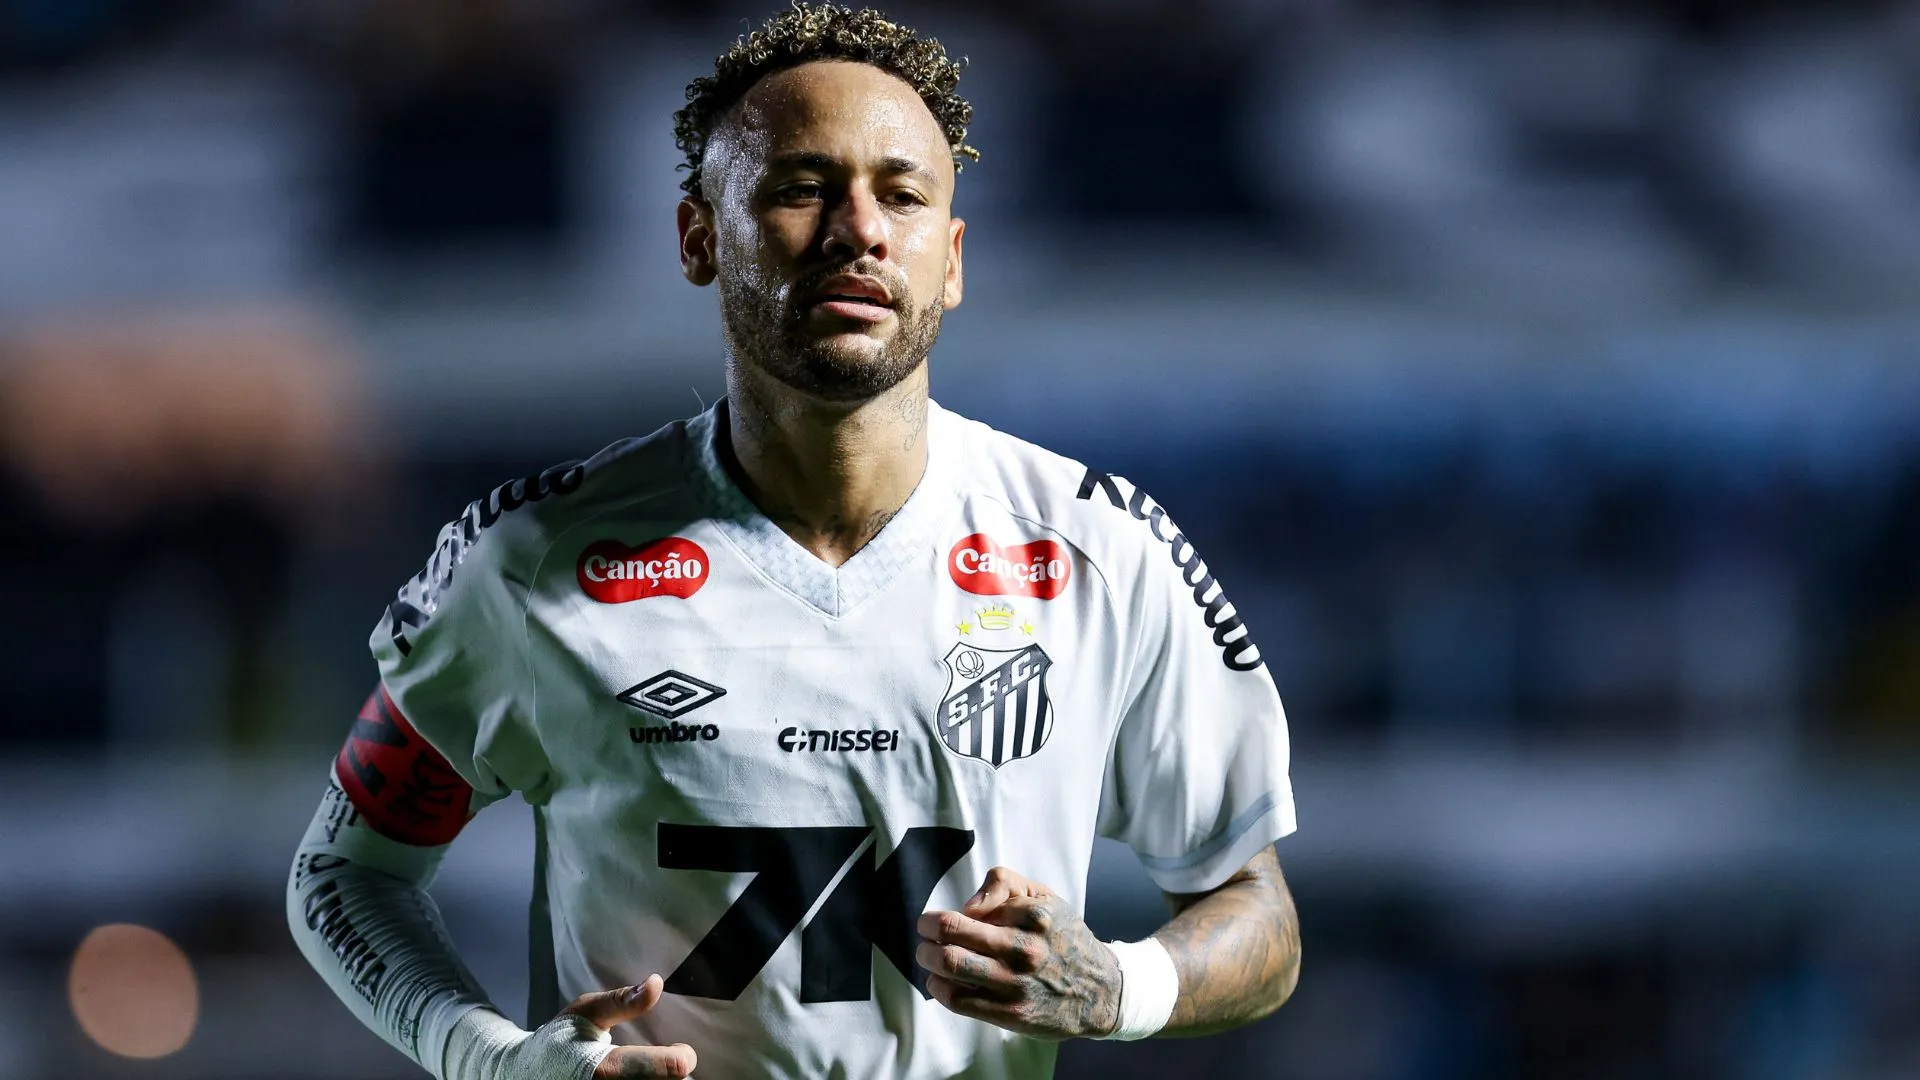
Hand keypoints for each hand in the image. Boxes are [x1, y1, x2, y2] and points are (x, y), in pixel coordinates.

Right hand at [559, 974, 698, 1078]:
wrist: (527, 1072)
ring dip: (661, 1079)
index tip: (679, 1049)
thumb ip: (623, 1001)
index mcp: (607, 1069)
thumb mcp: (587, 1011)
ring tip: (652, 1070)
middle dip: (671, 1072)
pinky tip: (643, 1075)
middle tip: (663, 1061)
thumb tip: (656, 983)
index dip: (681, 1058)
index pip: (669, 1069)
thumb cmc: (560, 1038)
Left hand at [915, 866, 1121, 1040]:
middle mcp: (1024, 949)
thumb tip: (968, 905)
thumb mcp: (1045, 896)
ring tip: (928, 954)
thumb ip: (1004, 883)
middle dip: (928, 930)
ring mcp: (1016, 983)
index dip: (949, 914)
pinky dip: (939, 987)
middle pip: (951, 933)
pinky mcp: (1010, 1013)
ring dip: (928, 957)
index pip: (969, 910)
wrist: (1099, 991)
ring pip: (950, 965)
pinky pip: (958, 999)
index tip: (942, 918)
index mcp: (1034, 916)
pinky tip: (941, 981)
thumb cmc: (1063, 938)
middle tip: (924, 930)